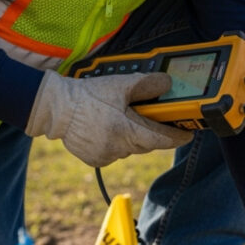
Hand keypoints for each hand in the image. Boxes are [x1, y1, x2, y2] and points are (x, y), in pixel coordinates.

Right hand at [25, 69, 191, 166]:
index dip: (178, 136)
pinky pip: (115, 153)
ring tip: (121, 118)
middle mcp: (119, 148)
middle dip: (152, 132)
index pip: (163, 140)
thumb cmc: (88, 96)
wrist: (56, 108)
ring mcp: (107, 156)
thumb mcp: (121, 84)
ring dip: (132, 136)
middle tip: (151, 118)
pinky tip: (107, 129)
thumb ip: (148, 85)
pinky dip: (116, 142)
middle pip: (147, 143)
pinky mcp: (96, 160)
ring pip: (131, 148)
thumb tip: (168, 84)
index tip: (188, 132)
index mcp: (127, 131)